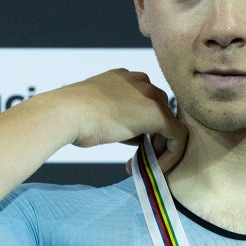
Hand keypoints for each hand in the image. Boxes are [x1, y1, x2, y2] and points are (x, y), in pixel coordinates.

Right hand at [58, 69, 187, 171]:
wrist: (67, 113)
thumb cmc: (72, 116)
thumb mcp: (96, 112)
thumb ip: (118, 118)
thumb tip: (133, 135)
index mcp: (124, 78)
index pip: (142, 102)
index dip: (140, 127)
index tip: (129, 145)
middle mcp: (140, 81)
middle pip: (158, 112)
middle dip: (151, 138)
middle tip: (139, 158)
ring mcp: (151, 96)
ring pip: (169, 125)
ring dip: (159, 148)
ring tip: (144, 165)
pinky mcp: (159, 115)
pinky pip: (177, 137)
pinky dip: (170, 155)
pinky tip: (156, 167)